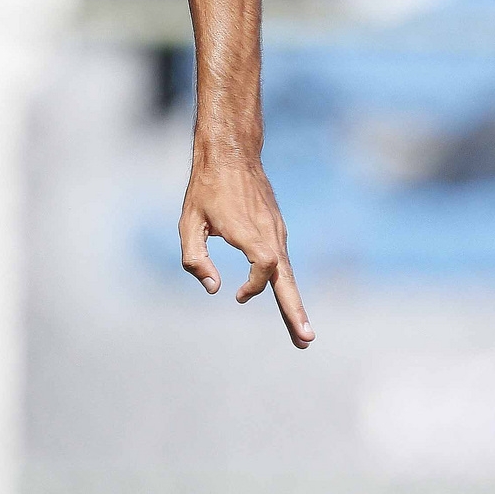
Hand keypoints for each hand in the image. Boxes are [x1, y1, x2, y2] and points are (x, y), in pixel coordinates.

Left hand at [179, 150, 313, 348]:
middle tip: (306, 340)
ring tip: (301, 334)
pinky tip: (284, 300)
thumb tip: (214, 289)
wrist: (231, 154)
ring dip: (293, 304)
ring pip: (287, 273)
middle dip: (295, 311)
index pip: (265, 267)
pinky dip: (285, 284)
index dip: (253, 286)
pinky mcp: (276, 229)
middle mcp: (270, 234)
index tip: (237, 294)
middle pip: (287, 279)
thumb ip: (194, 258)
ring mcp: (276, 231)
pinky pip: (282, 262)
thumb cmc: (205, 187)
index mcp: (250, 232)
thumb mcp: (188, 222)